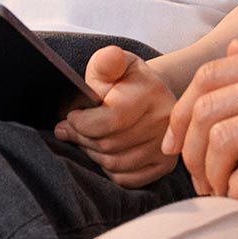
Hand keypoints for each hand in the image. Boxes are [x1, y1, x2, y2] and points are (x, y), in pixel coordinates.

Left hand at [53, 44, 178, 188]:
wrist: (154, 96)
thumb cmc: (127, 80)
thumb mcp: (115, 63)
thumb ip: (106, 61)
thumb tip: (110, 58)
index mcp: (153, 92)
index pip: (111, 119)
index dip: (82, 122)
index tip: (70, 117)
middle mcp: (166, 121)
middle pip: (109, 145)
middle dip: (81, 138)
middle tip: (69, 129)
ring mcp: (168, 147)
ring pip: (115, 164)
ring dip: (92, 154)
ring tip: (85, 139)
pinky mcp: (165, 166)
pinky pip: (125, 179)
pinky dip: (108, 170)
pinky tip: (102, 153)